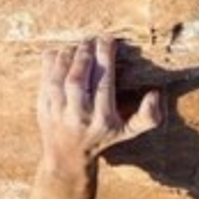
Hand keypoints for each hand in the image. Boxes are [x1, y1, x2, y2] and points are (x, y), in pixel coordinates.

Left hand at [37, 37, 160, 175]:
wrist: (67, 158)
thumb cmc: (102, 138)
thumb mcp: (126, 132)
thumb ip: (146, 117)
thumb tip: (156, 95)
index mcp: (102, 120)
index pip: (103, 83)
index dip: (104, 57)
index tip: (108, 40)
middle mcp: (79, 117)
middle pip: (78, 80)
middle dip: (85, 55)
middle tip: (91, 41)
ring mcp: (58, 113)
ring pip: (59, 79)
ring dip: (67, 56)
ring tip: (77, 47)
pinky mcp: (43, 108)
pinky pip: (45, 79)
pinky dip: (51, 62)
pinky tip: (61, 53)